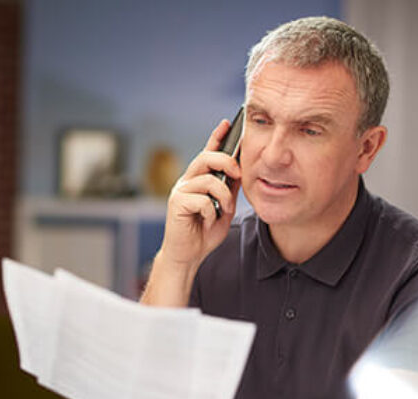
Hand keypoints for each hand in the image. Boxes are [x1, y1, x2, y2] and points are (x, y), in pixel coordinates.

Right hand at [161, 120, 241, 267]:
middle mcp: (187, 182)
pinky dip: (210, 212)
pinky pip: (202, 200)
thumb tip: (241, 171)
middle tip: (239, 173)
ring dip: (223, 197)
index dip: (216, 137)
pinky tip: (206, 221)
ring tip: (224, 211)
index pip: (207, 153)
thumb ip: (230, 190)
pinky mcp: (176, 203)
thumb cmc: (203, 233)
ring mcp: (180, 191)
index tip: (228, 123)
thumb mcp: (224, 208)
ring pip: (208, 180)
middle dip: (226, 161)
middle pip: (206, 157)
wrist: (188, 256)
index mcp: (198, 180)